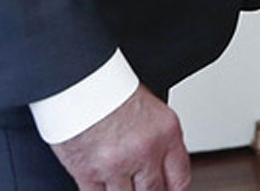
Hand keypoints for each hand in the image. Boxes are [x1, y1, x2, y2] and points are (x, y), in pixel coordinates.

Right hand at [50, 85, 189, 189]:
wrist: (79, 80)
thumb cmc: (111, 87)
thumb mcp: (149, 109)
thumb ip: (157, 140)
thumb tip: (157, 167)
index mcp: (166, 133)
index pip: (180, 178)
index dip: (173, 190)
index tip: (167, 190)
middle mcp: (145, 151)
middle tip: (141, 187)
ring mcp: (117, 165)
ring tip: (119, 183)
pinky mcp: (88, 172)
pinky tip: (101, 186)